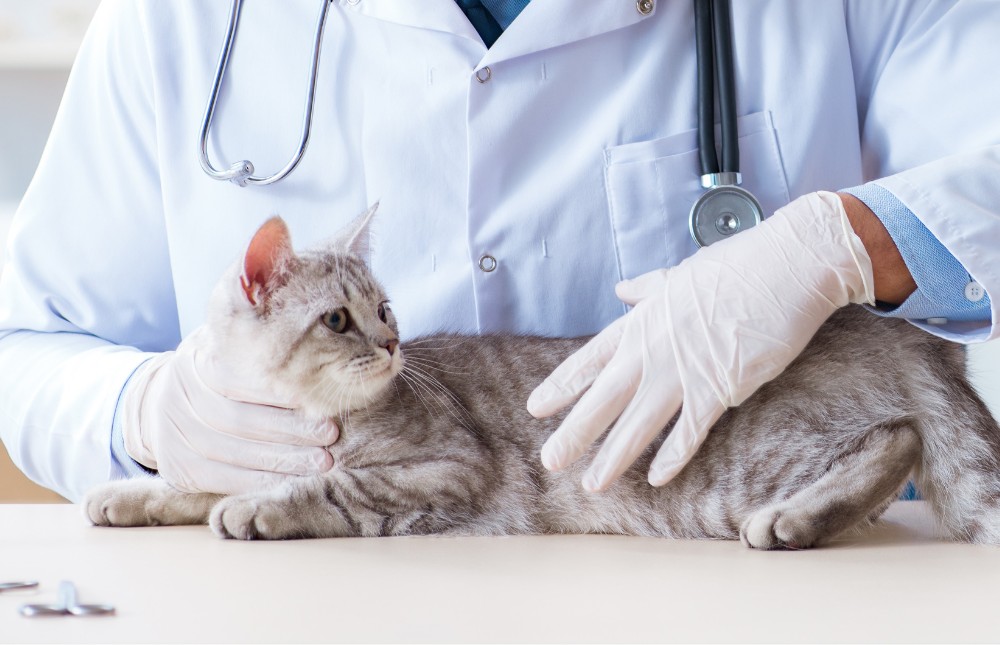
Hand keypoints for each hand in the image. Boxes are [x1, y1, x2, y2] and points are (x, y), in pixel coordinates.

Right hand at [121, 327, 338, 493]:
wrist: (159, 405)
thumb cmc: (217, 370)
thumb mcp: (227, 343)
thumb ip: (257, 335)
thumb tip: (296, 307)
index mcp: (197, 360)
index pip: (237, 376)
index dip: (278, 391)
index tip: (317, 398)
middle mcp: (180, 396)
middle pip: (238, 419)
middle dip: (289, 429)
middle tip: (330, 434)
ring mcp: (175, 435)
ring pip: (234, 453)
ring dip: (282, 461)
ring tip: (322, 462)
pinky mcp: (179, 469)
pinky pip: (223, 480)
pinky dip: (260, 482)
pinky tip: (291, 482)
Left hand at [528, 191, 874, 490]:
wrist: (787, 266)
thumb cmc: (738, 265)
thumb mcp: (680, 273)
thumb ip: (648, 288)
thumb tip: (623, 289)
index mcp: (642, 321)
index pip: (590, 359)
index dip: (562, 385)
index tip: (536, 408)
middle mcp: (653, 350)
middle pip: (603, 399)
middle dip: (574, 433)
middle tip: (549, 461)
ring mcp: (683, 371)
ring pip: (638, 424)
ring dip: (613, 457)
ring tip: (591, 484)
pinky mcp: (720, 387)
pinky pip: (690, 431)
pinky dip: (674, 456)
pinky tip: (657, 479)